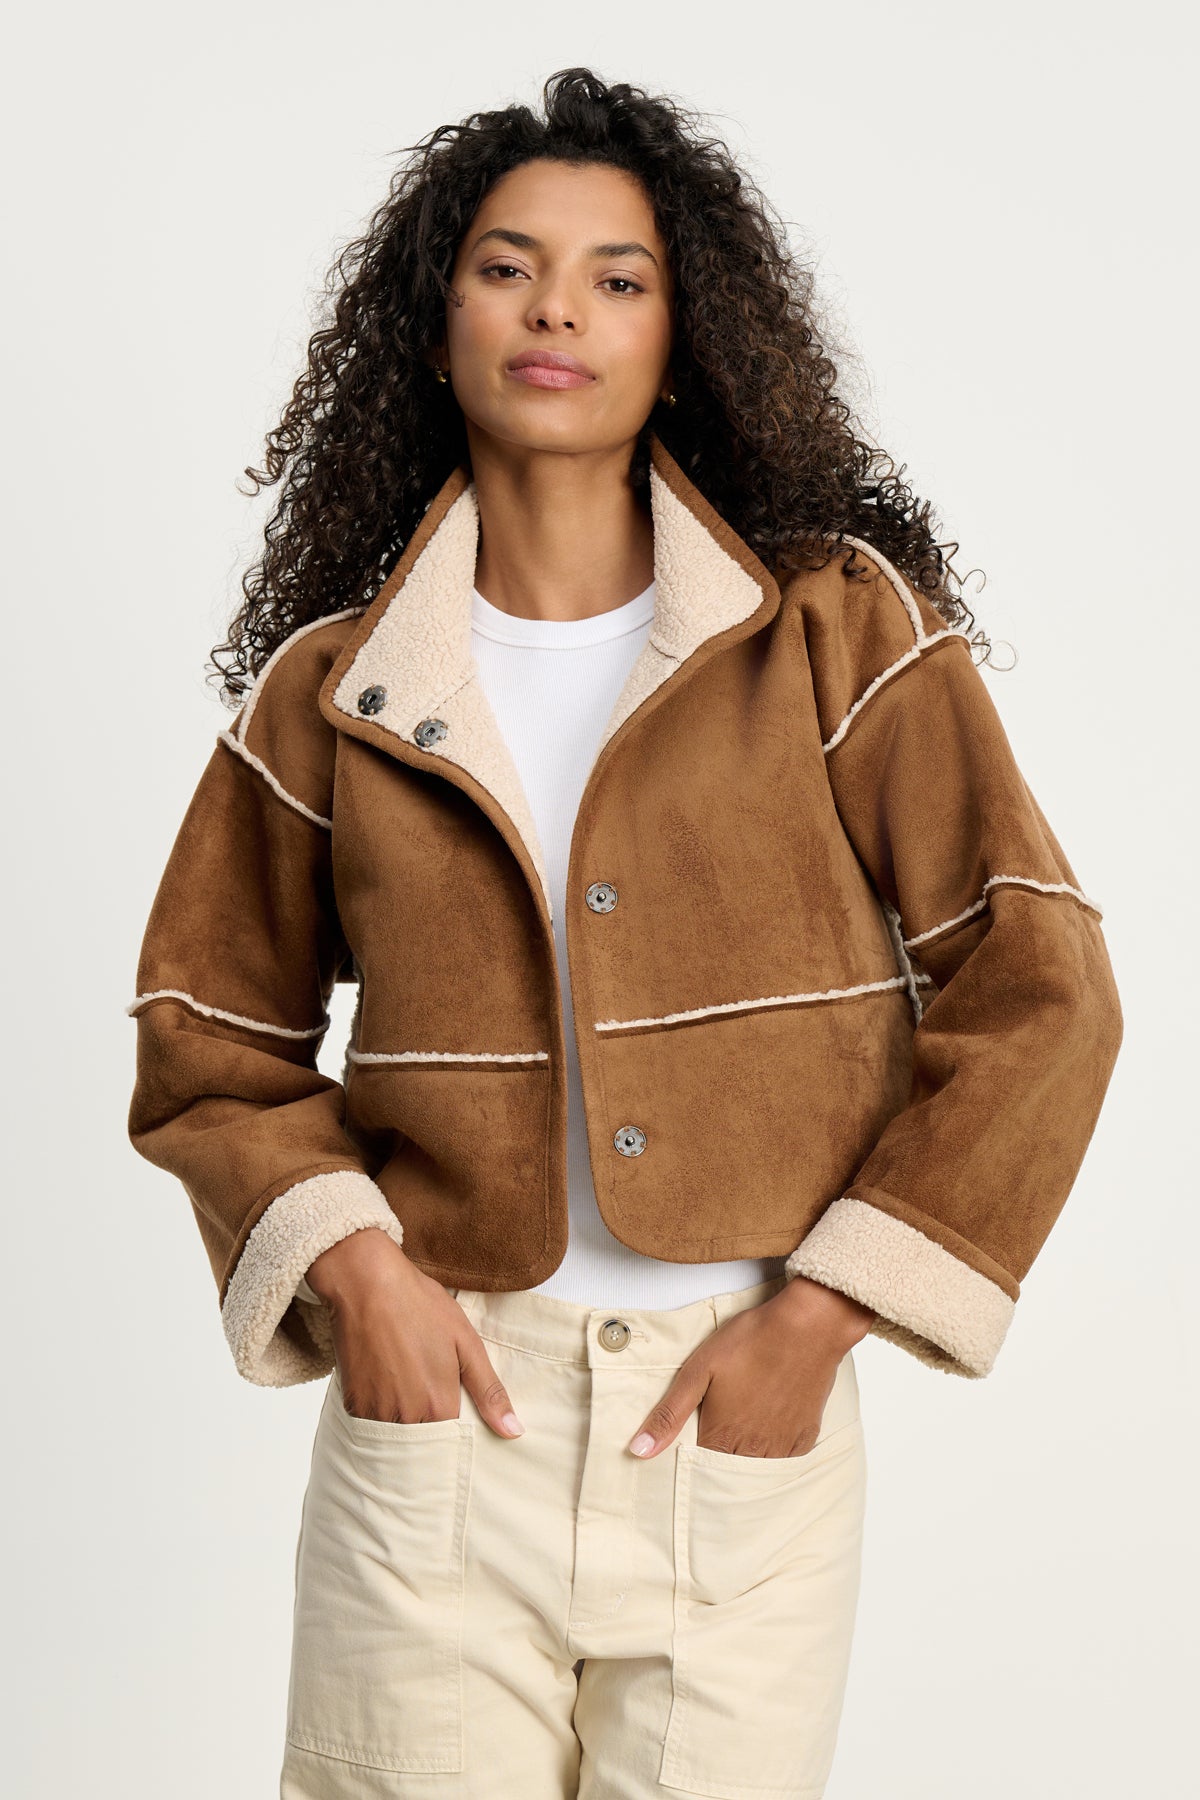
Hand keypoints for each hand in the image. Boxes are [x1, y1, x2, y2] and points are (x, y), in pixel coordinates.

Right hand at [304, 1230, 525, 1439]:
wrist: (367, 1284)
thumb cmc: (420, 1306)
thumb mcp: (466, 1342)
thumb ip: (489, 1390)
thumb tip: (514, 1431)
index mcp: (439, 1405)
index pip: (453, 1444)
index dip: (457, 1433)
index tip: (457, 1418)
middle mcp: (406, 1417)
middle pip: (423, 1443)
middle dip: (430, 1431)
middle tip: (428, 1395)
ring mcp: (375, 1412)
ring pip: (395, 1437)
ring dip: (404, 1422)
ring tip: (407, 1387)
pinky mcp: (352, 1403)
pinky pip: (370, 1424)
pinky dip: (380, 1412)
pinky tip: (387, 1382)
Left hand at [626, 1277, 874, 1460]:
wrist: (806, 1326)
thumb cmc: (749, 1341)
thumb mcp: (698, 1370)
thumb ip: (668, 1414)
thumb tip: (638, 1450)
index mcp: (722, 1437)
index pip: (698, 1466)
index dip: (691, 1452)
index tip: (690, 1435)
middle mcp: (753, 1450)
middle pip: (728, 1469)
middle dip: (718, 1455)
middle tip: (720, 1422)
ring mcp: (783, 1445)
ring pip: (757, 1466)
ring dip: (746, 1453)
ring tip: (742, 1422)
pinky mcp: (805, 1435)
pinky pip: (786, 1456)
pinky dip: (775, 1446)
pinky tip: (769, 1422)